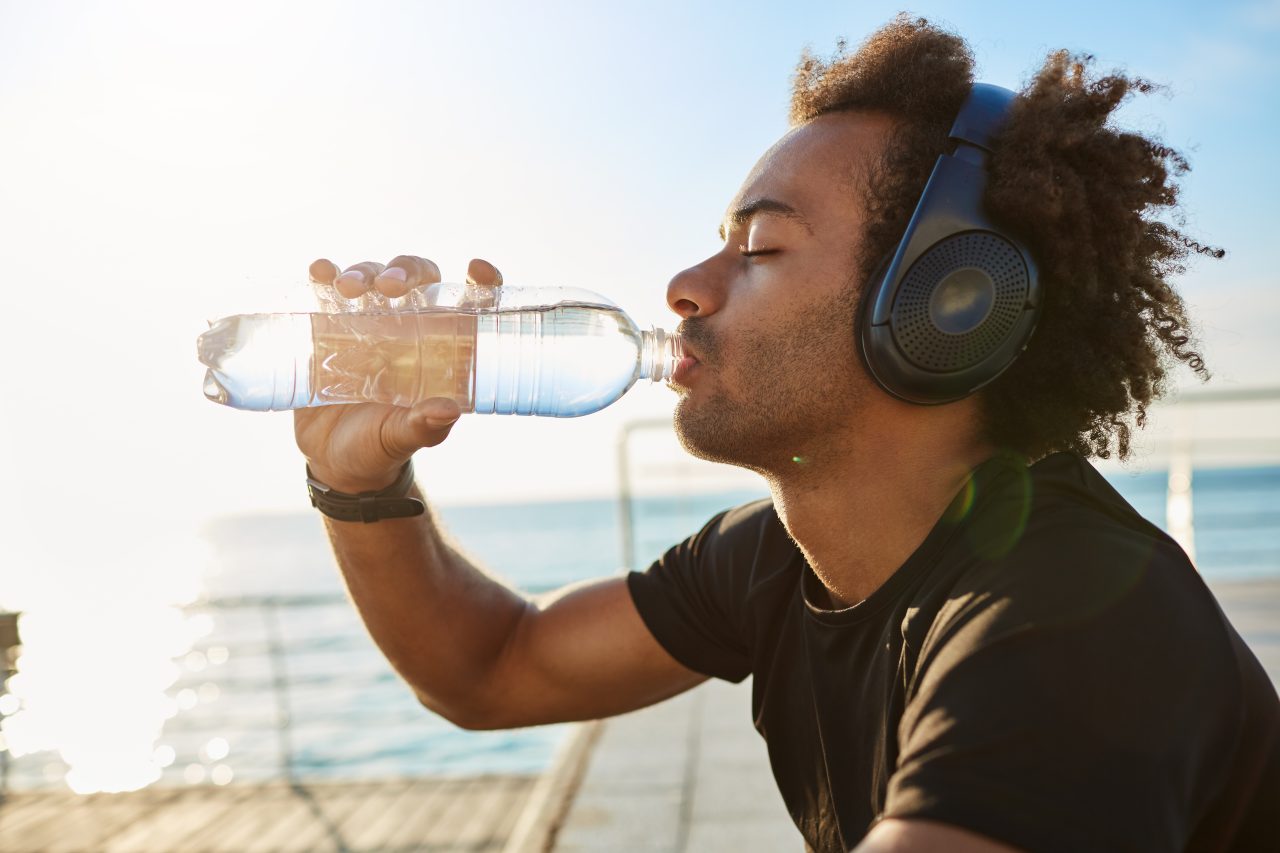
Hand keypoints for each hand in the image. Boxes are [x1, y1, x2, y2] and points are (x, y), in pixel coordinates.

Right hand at [296, 255, 503, 492]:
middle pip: (415, 278)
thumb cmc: (381, 447)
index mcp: (440, 348)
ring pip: (372, 276)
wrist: (335, 461)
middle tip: (389, 287)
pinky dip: (323, 275)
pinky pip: (327, 291)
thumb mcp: (403, 438)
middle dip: (404, 271)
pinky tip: (319, 272)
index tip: (476, 270)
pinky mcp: (329, 326)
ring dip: (362, 272)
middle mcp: (407, 326)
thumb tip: (449, 411)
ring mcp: (367, 323)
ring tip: (347, 289)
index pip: (469, 303)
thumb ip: (424, 427)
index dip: (481, 281)